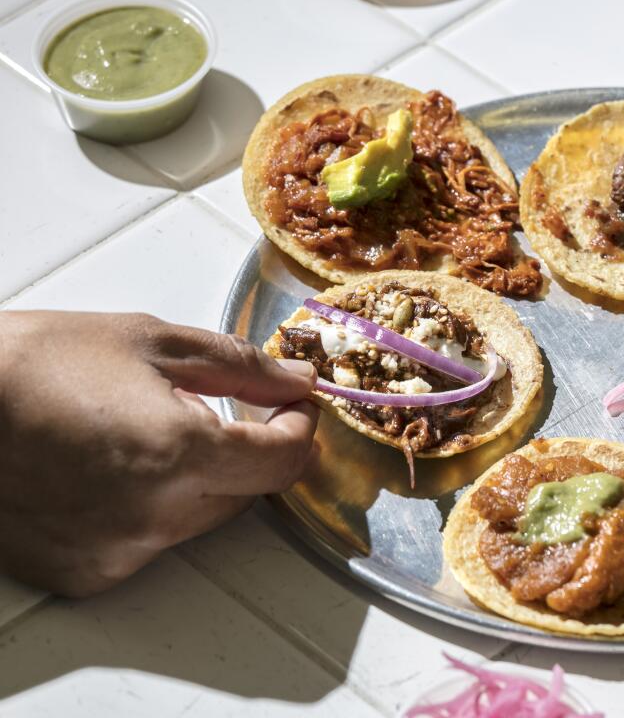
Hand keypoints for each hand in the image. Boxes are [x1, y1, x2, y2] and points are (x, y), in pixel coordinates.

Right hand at [0, 311, 319, 596]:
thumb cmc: (31, 364)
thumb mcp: (151, 342)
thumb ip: (239, 366)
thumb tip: (294, 383)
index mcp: (178, 455)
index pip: (282, 461)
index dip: (299, 428)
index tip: (293, 406)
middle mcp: (153, 517)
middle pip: (248, 494)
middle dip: (249, 450)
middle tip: (221, 408)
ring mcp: (117, 552)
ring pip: (202, 521)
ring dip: (200, 480)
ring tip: (147, 432)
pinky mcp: (85, 573)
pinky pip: (151, 542)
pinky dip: (151, 508)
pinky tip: (112, 468)